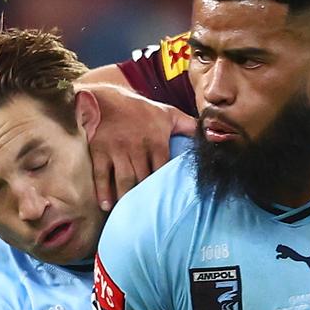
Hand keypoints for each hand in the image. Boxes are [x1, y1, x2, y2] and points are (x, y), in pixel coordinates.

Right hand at [78, 83, 195, 209]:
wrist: (105, 98)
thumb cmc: (140, 110)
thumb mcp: (168, 114)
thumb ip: (189, 126)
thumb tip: (210, 135)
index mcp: (156, 141)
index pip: (164, 169)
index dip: (166, 185)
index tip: (170, 199)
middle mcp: (137, 147)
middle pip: (144, 178)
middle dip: (146, 195)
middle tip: (149, 211)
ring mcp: (117, 150)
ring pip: (124, 179)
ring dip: (126, 197)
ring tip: (128, 211)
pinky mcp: (99, 151)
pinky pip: (101, 175)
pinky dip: (103, 191)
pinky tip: (106, 205)